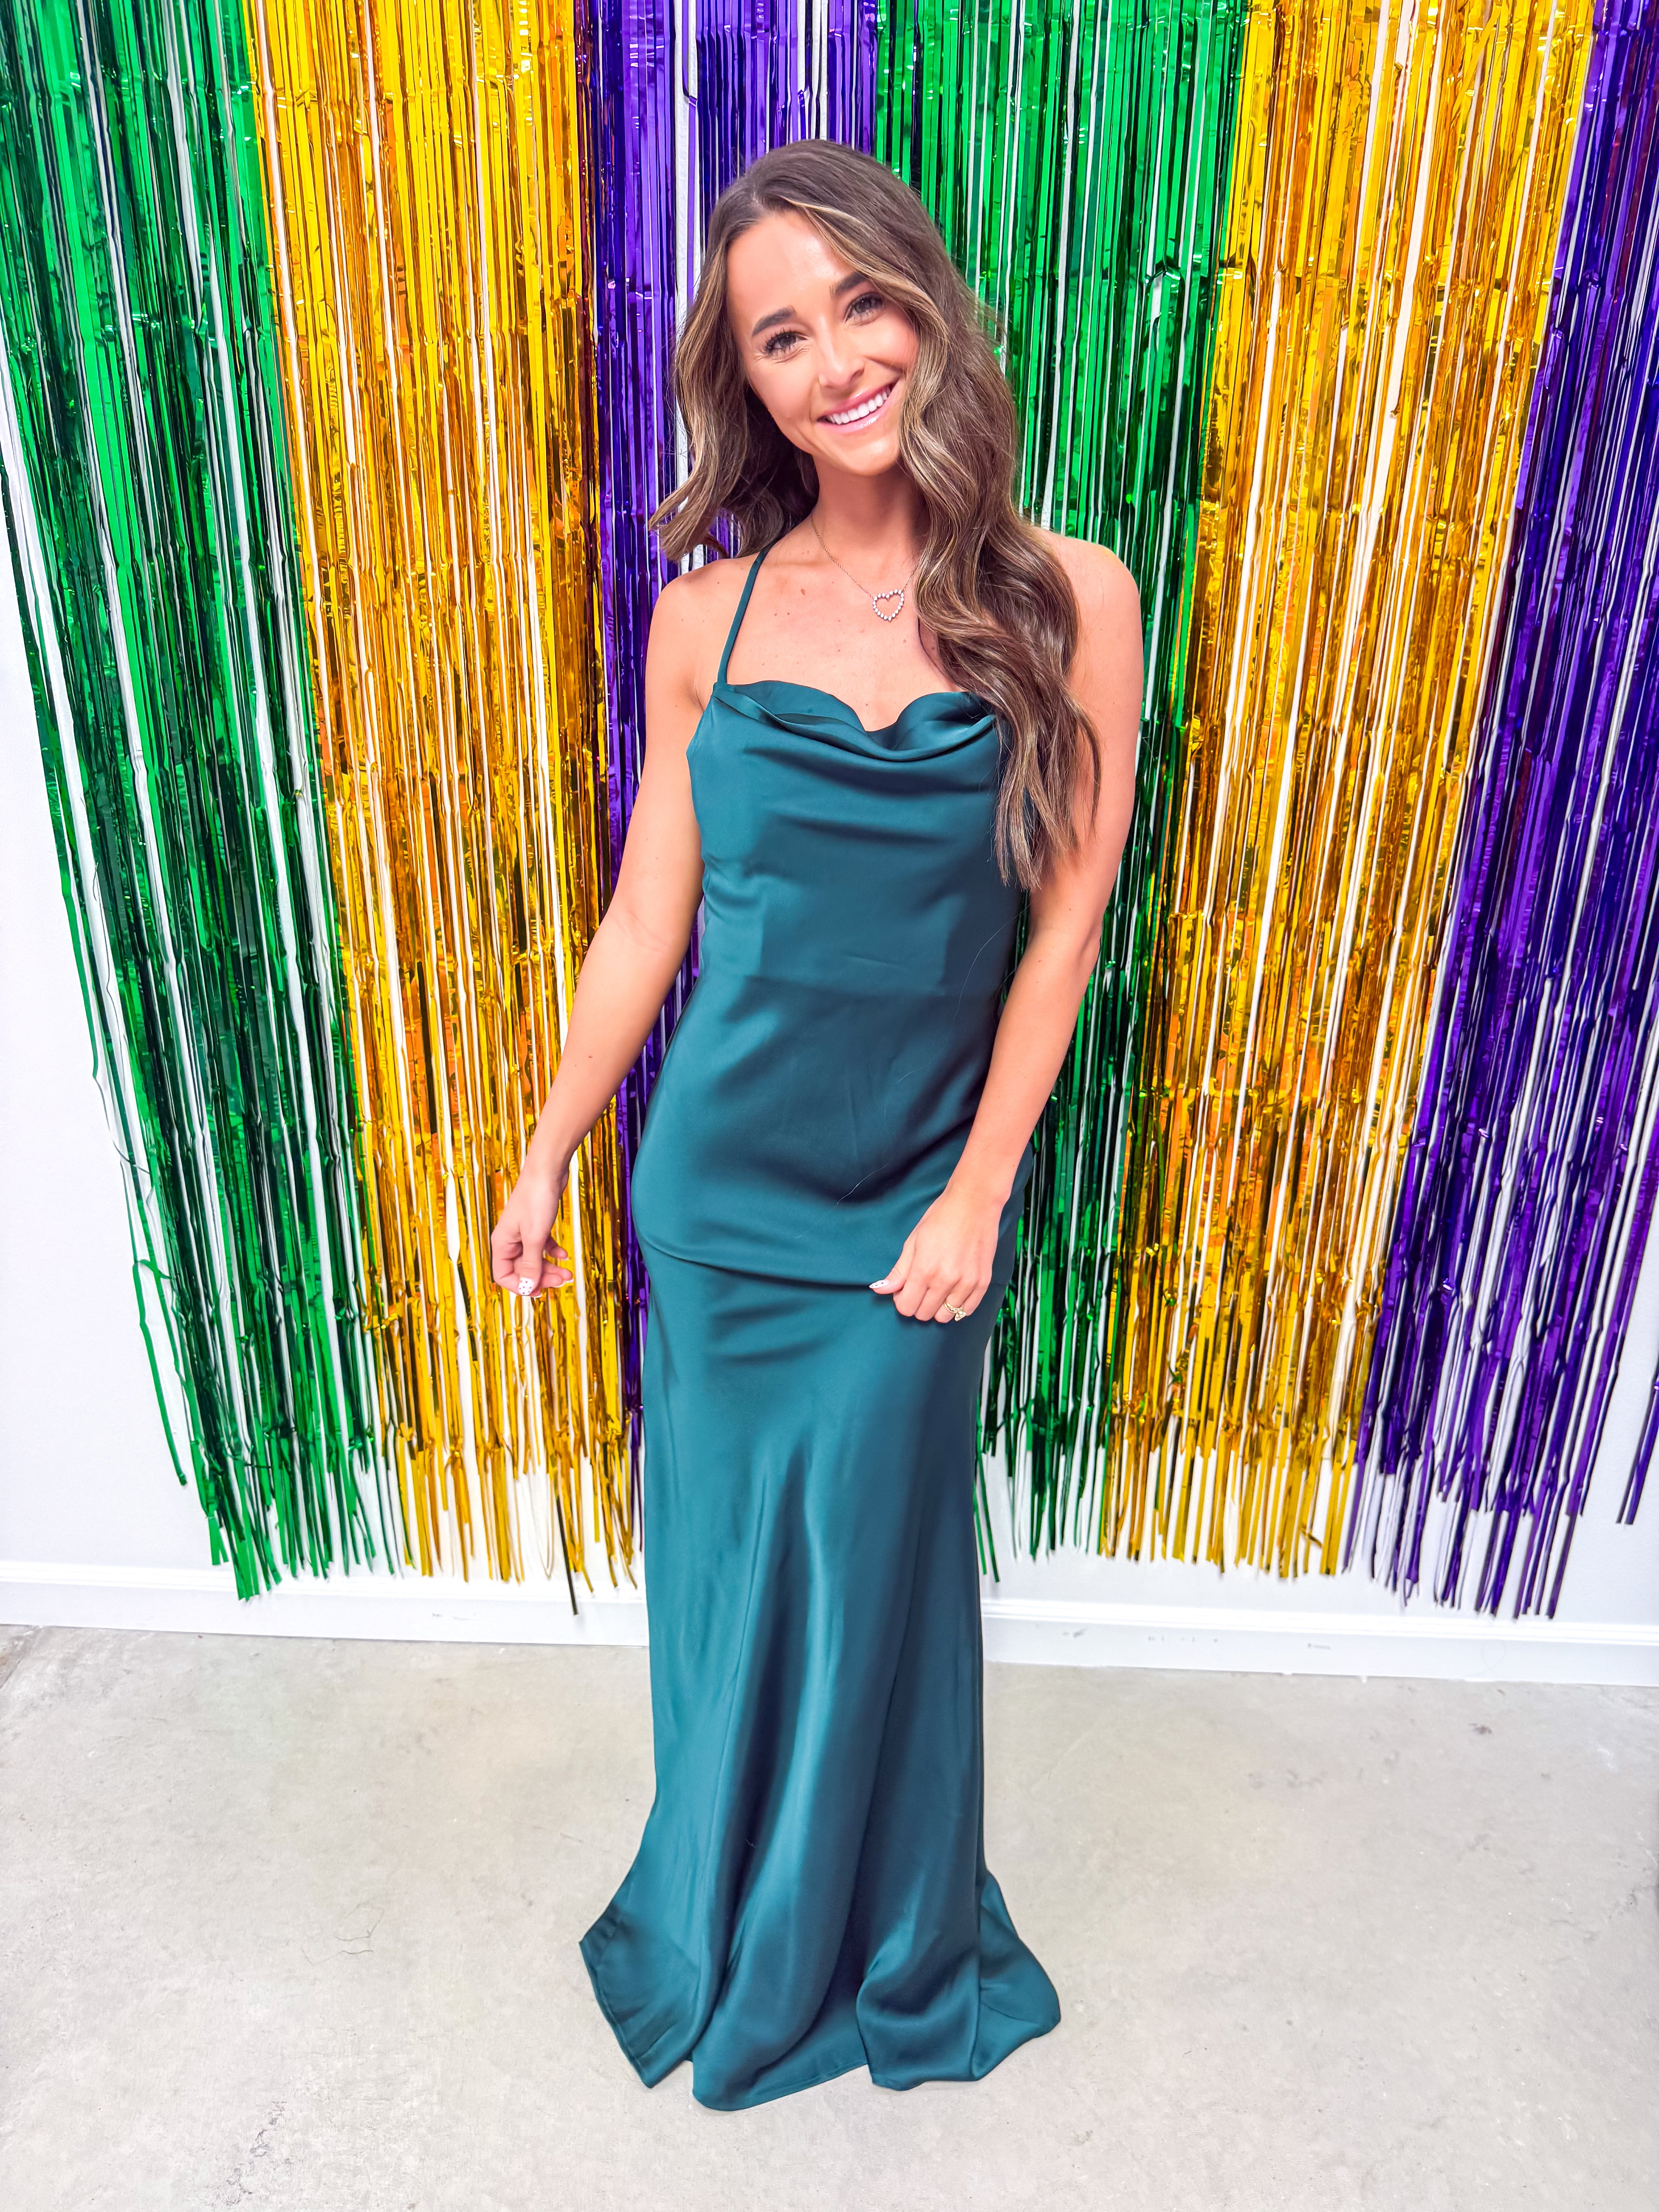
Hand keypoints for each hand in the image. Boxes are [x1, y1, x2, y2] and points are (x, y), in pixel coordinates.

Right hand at [490, 1156, 574, 1298]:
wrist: (548, 1170)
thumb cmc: (537, 1199)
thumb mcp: (535, 1236)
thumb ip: (530, 1264)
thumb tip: (527, 1289)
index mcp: (502, 1243)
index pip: (503, 1275)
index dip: (520, 1286)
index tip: (540, 1291)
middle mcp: (510, 1240)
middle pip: (521, 1270)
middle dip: (541, 1278)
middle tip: (562, 1281)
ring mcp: (523, 1233)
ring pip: (533, 1259)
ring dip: (550, 1268)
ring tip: (568, 1272)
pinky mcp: (536, 1225)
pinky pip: (542, 1247)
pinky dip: (552, 1252)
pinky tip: (564, 1255)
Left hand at [869, 1174, 1002, 1323]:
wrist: (974, 1204)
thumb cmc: (940, 1218)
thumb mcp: (913, 1241)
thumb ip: (899, 1271)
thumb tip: (880, 1290)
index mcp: (924, 1270)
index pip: (906, 1307)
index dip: (902, 1301)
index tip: (905, 1290)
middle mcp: (945, 1281)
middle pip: (924, 1314)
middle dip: (918, 1304)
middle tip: (922, 1287)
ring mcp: (967, 1284)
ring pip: (945, 1316)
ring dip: (938, 1307)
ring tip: (939, 1289)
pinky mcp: (983, 1283)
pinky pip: (966, 1311)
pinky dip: (957, 1307)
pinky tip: (953, 1292)